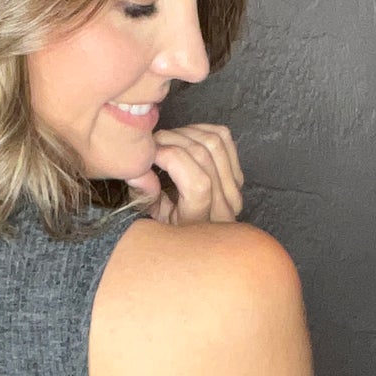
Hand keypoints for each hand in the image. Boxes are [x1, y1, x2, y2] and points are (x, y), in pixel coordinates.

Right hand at [126, 123, 243, 224]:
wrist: (194, 245)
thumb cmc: (166, 233)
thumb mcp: (149, 221)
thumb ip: (143, 195)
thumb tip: (137, 170)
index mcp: (200, 223)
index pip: (197, 182)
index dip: (170, 157)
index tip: (148, 153)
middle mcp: (223, 208)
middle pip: (203, 155)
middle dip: (172, 139)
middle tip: (152, 142)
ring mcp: (234, 192)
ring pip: (215, 142)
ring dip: (186, 132)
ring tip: (166, 139)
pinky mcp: (238, 178)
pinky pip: (225, 139)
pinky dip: (203, 129)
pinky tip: (185, 136)